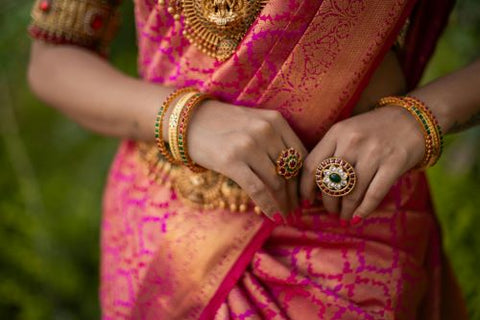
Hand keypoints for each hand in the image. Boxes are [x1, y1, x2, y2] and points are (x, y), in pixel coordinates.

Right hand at [186, 100, 306, 217]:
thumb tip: (294, 175)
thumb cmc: (224, 125)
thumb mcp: (255, 123)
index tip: (305, 195)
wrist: (188, 120)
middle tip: (296, 210)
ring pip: (276, 182)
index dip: (304, 179)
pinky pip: (257, 189)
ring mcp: (248, 146)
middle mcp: (265, 131)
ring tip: (285, 214)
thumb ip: (275, 141)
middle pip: (290, 171)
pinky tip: (272, 215)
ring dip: (283, 203)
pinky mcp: (231, 161)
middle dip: (295, 195)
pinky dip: (268, 205)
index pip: (300, 155)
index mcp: (275, 120)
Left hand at [300, 105, 424, 223]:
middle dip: (327, 203)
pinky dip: (363, 210)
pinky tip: (358, 218)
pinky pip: (373, 194)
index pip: (312, 165)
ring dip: (345, 210)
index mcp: (336, 132)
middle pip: (329, 182)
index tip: (306, 201)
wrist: (414, 118)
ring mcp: (374, 153)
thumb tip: (316, 188)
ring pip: (351, 192)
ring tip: (344, 217)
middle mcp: (352, 142)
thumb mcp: (348, 131)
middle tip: (330, 211)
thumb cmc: (374, 129)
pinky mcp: (394, 163)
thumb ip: (332, 153)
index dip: (305, 188)